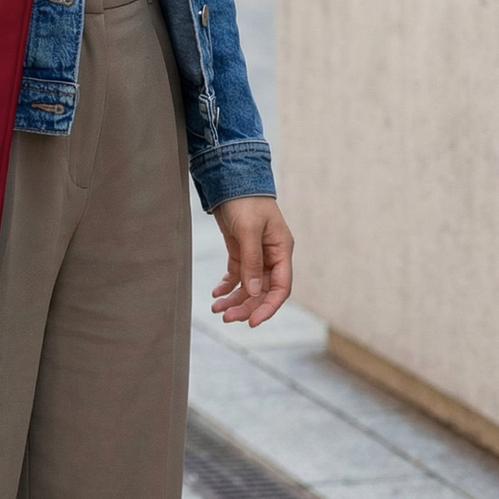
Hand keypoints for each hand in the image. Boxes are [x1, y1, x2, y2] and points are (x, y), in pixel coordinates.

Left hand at [211, 196, 292, 326]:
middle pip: (263, 290)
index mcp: (281, 250)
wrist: (230, 177)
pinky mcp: (241, 249)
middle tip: (226, 317)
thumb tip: (255, 291)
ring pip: (249, 285)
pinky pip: (237, 274)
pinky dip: (227, 286)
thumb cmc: (245, 200)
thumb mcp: (248, 230)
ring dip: (234, 299)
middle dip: (246, 305)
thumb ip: (252, 261)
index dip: (268, 307)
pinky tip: (216, 294)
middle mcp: (271, 255)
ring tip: (217, 308)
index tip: (252, 322)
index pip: (281, 287)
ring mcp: (256, 253)